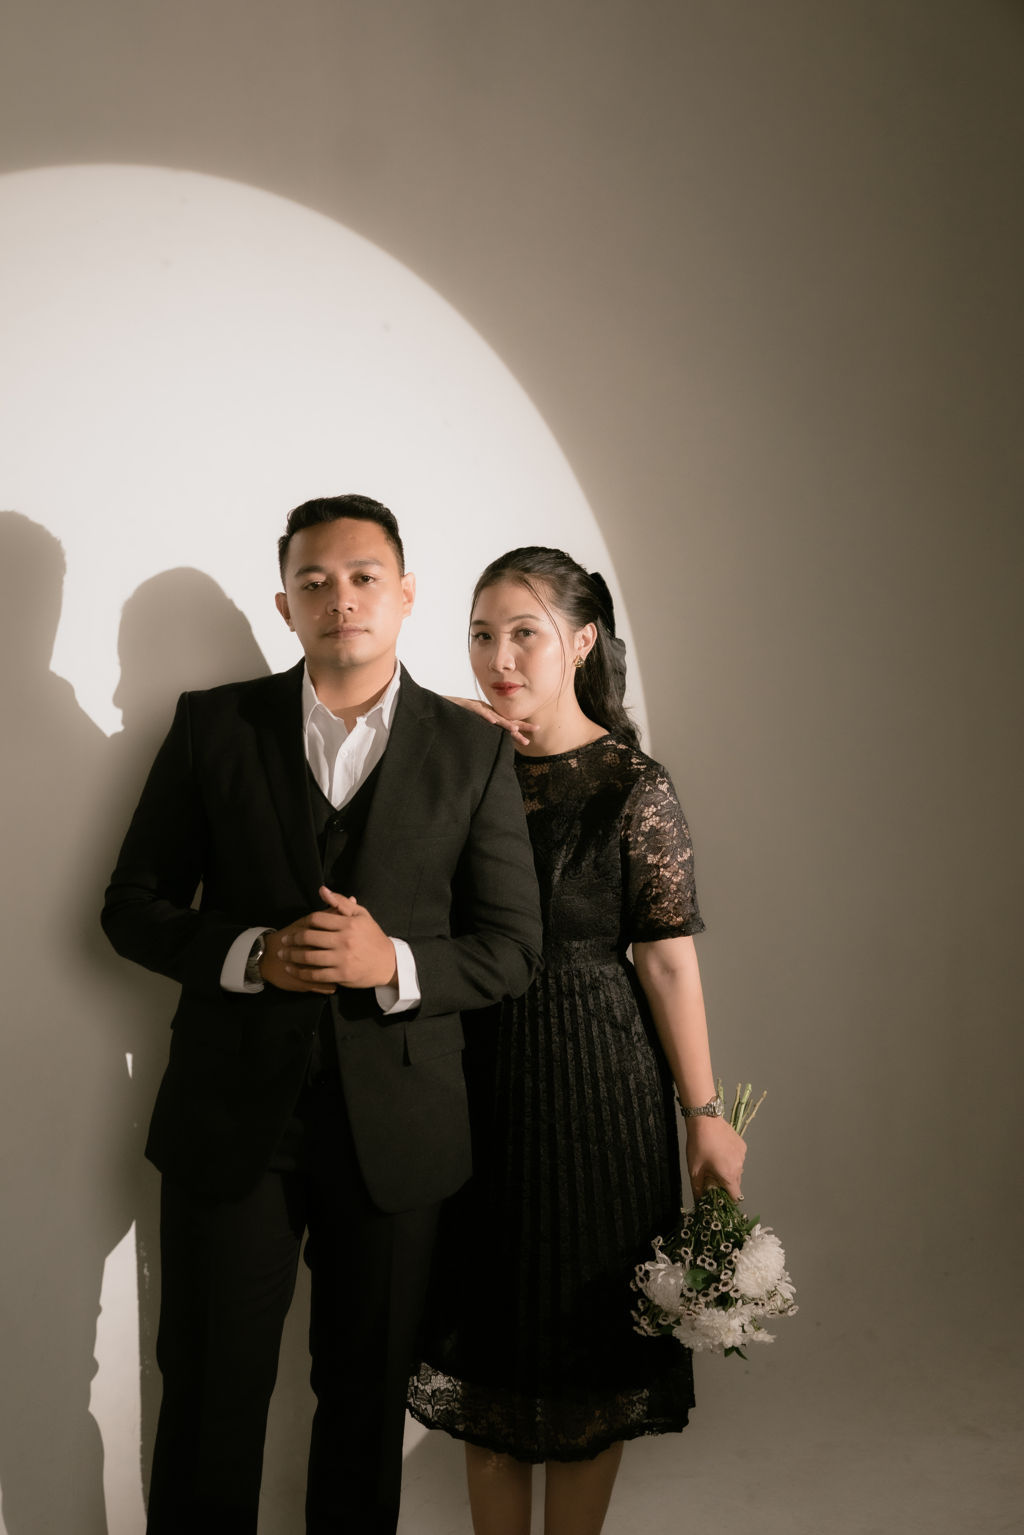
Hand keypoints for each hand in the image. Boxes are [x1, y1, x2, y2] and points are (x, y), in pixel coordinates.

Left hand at [261, 886, 397, 991]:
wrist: (388, 963)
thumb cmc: (372, 936)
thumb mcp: (361, 915)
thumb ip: (341, 902)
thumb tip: (322, 890)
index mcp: (348, 924)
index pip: (317, 919)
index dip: (304, 922)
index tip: (297, 927)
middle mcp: (344, 940)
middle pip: (309, 937)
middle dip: (292, 939)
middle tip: (283, 941)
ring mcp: (342, 959)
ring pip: (309, 957)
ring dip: (291, 956)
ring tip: (282, 955)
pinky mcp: (341, 975)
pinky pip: (315, 975)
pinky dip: (300, 973)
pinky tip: (292, 969)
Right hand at [445, 696, 536, 746]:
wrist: (439, 706)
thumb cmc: (454, 715)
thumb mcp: (471, 724)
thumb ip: (481, 731)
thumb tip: (490, 742)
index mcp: (488, 716)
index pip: (506, 723)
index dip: (519, 729)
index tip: (530, 738)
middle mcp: (486, 711)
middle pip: (506, 720)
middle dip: (521, 726)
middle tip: (537, 729)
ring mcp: (477, 708)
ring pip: (494, 716)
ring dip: (505, 723)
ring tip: (515, 730)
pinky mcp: (468, 706)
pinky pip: (479, 711)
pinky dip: (486, 716)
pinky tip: (493, 721)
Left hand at [684, 1116, 746, 1202]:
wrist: (705, 1120)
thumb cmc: (698, 1144)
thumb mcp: (694, 1170)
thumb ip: (697, 1189)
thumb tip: (699, 1202)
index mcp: (729, 1175)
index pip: (736, 1197)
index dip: (728, 1200)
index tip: (719, 1197)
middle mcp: (739, 1166)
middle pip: (736, 1184)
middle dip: (725, 1185)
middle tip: (712, 1178)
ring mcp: (742, 1155)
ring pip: (737, 1171)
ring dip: (728, 1171)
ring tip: (715, 1162)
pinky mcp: (742, 1146)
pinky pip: (738, 1159)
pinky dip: (731, 1160)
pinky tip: (720, 1152)